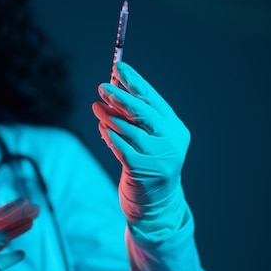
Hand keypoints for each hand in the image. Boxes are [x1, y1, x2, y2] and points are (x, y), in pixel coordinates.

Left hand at [92, 62, 189, 227]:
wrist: (155, 203)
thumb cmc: (147, 164)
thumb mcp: (146, 139)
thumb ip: (134, 118)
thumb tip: (112, 89)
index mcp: (175, 128)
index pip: (154, 99)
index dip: (135, 82)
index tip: (118, 67)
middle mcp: (172, 141)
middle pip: (145, 114)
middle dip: (122, 98)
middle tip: (102, 87)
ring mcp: (161, 158)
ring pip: (132, 131)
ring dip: (110, 117)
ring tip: (96, 107)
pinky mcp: (146, 172)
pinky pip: (124, 150)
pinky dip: (111, 137)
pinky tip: (102, 128)